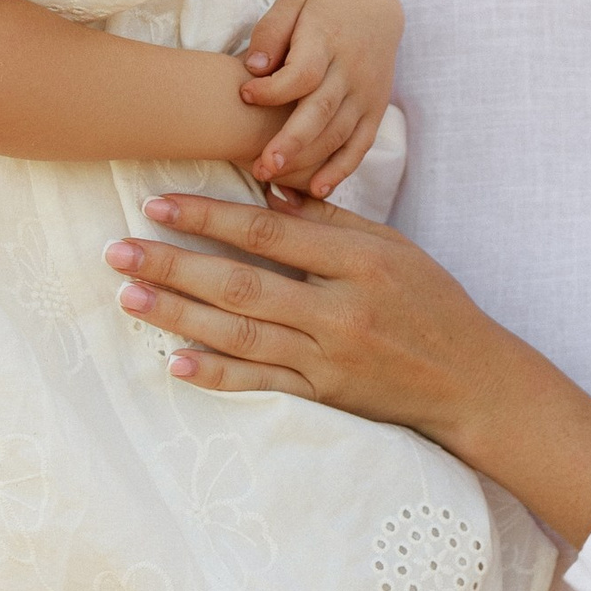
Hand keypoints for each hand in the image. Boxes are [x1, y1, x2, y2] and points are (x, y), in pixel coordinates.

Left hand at [104, 191, 590, 545]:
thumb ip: (331, 221)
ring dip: (179, 315)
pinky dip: (217, 373)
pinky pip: (261, 383)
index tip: (157, 203)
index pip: (269, 234)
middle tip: (118, 250)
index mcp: (360, 261)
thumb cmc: (433, 304)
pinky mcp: (326, 396)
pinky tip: (174, 361)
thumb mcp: (393, 248)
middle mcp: (341, 309)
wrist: (472, 380)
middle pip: (242, 283)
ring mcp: (331, 357)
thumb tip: (268, 194)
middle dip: (173, 265)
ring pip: (241, 333)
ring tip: (128, 297)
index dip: (209, 216)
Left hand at [236, 0, 402, 198]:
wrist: (375, 6)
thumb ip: (270, 32)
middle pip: (322, 110)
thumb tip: (253, 68)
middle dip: (292, 142)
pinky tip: (316, 189)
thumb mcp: (293, 3)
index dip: (273, 89)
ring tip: (271, 179)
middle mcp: (351, 70)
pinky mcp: (375, 110)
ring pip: (339, 133)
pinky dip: (341, 169)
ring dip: (308, 161)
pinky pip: (361, 145)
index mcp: (328, 40)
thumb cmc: (321, 7)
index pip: (303, 73)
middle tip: (262, 167)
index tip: (245, 95)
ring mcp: (367, 93)